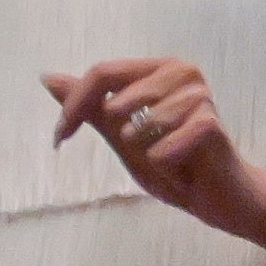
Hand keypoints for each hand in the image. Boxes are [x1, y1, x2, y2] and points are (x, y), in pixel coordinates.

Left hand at [45, 58, 265, 238]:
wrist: (218, 196)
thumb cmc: (173, 162)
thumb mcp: (121, 134)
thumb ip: (90, 106)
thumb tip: (48, 77)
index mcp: (159, 69)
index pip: (103, 72)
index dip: (74, 104)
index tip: (58, 137)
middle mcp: (182, 72)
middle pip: (116, 92)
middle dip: (106, 128)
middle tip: (126, 151)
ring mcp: (200, 95)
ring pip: (139, 123)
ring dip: (144, 150)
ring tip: (166, 156)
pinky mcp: (210, 124)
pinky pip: (161, 147)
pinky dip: (163, 163)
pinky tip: (182, 166)